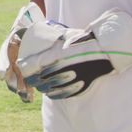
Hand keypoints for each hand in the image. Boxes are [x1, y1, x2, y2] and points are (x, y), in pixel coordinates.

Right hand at [0, 2, 43, 102]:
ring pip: (14, 77)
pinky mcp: (25, 68)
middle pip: (8, 68)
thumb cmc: (32, 20)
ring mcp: (17, 61)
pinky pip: (23, 80)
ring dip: (18, 87)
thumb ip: (30, 12)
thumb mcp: (31, 15)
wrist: (36, 26)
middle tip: (13, 89)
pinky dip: (26, 89)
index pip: (4, 53)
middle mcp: (11, 52)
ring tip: (24, 96)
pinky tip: (31, 97)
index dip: (2, 64)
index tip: (2, 75)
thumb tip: (32, 3)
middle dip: (11, 79)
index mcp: (11, 40)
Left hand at [17, 9, 131, 98]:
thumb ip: (57, 42)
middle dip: (34, 79)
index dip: (28, 68)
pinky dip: (55, 94)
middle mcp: (65, 67)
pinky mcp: (82, 85)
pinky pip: (64, 93)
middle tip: (30, 79)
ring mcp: (74, 78)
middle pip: (42, 78)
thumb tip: (45, 39)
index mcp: (61, 54)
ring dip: (43, 87)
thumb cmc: (88, 40)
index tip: (23, 68)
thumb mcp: (70, 37)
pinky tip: (51, 93)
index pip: (37, 64)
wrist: (109, 50)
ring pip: (51, 87)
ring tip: (39, 86)